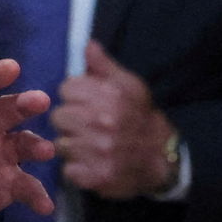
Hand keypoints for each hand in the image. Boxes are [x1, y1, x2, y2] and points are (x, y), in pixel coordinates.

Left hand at [0, 59, 55, 221]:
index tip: (12, 67)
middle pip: (5, 111)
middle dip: (23, 104)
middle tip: (39, 100)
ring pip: (22, 144)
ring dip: (35, 145)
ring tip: (44, 150)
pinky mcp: (4, 185)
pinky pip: (24, 187)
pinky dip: (36, 195)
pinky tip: (44, 206)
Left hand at [51, 40, 176, 198]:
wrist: (162, 158)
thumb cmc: (139, 116)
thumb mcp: (128, 85)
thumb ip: (103, 66)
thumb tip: (88, 45)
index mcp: (109, 96)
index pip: (66, 90)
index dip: (73, 96)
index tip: (85, 103)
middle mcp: (103, 122)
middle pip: (58, 116)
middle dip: (70, 121)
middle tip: (86, 126)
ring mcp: (100, 151)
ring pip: (61, 144)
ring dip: (72, 145)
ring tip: (90, 145)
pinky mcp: (97, 176)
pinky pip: (68, 170)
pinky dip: (77, 169)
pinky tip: (91, 163)